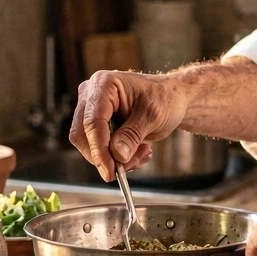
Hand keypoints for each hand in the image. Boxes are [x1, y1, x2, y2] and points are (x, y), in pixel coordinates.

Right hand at [69, 70, 188, 181]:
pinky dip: (116, 157)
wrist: (172, 99)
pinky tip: (137, 152)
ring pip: (89, 145)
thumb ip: (133, 134)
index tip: (109, 171)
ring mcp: (91, 110)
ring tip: (142, 153)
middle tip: (133, 163)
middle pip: (84, 135)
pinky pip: (97, 148)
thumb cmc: (165, 97)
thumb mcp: (153, 115)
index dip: (99, 149)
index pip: (93, 121)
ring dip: (114, 158)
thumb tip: (117, 154)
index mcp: (104, 84)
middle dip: (107, 156)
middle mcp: (91, 95)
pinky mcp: (96, 125)